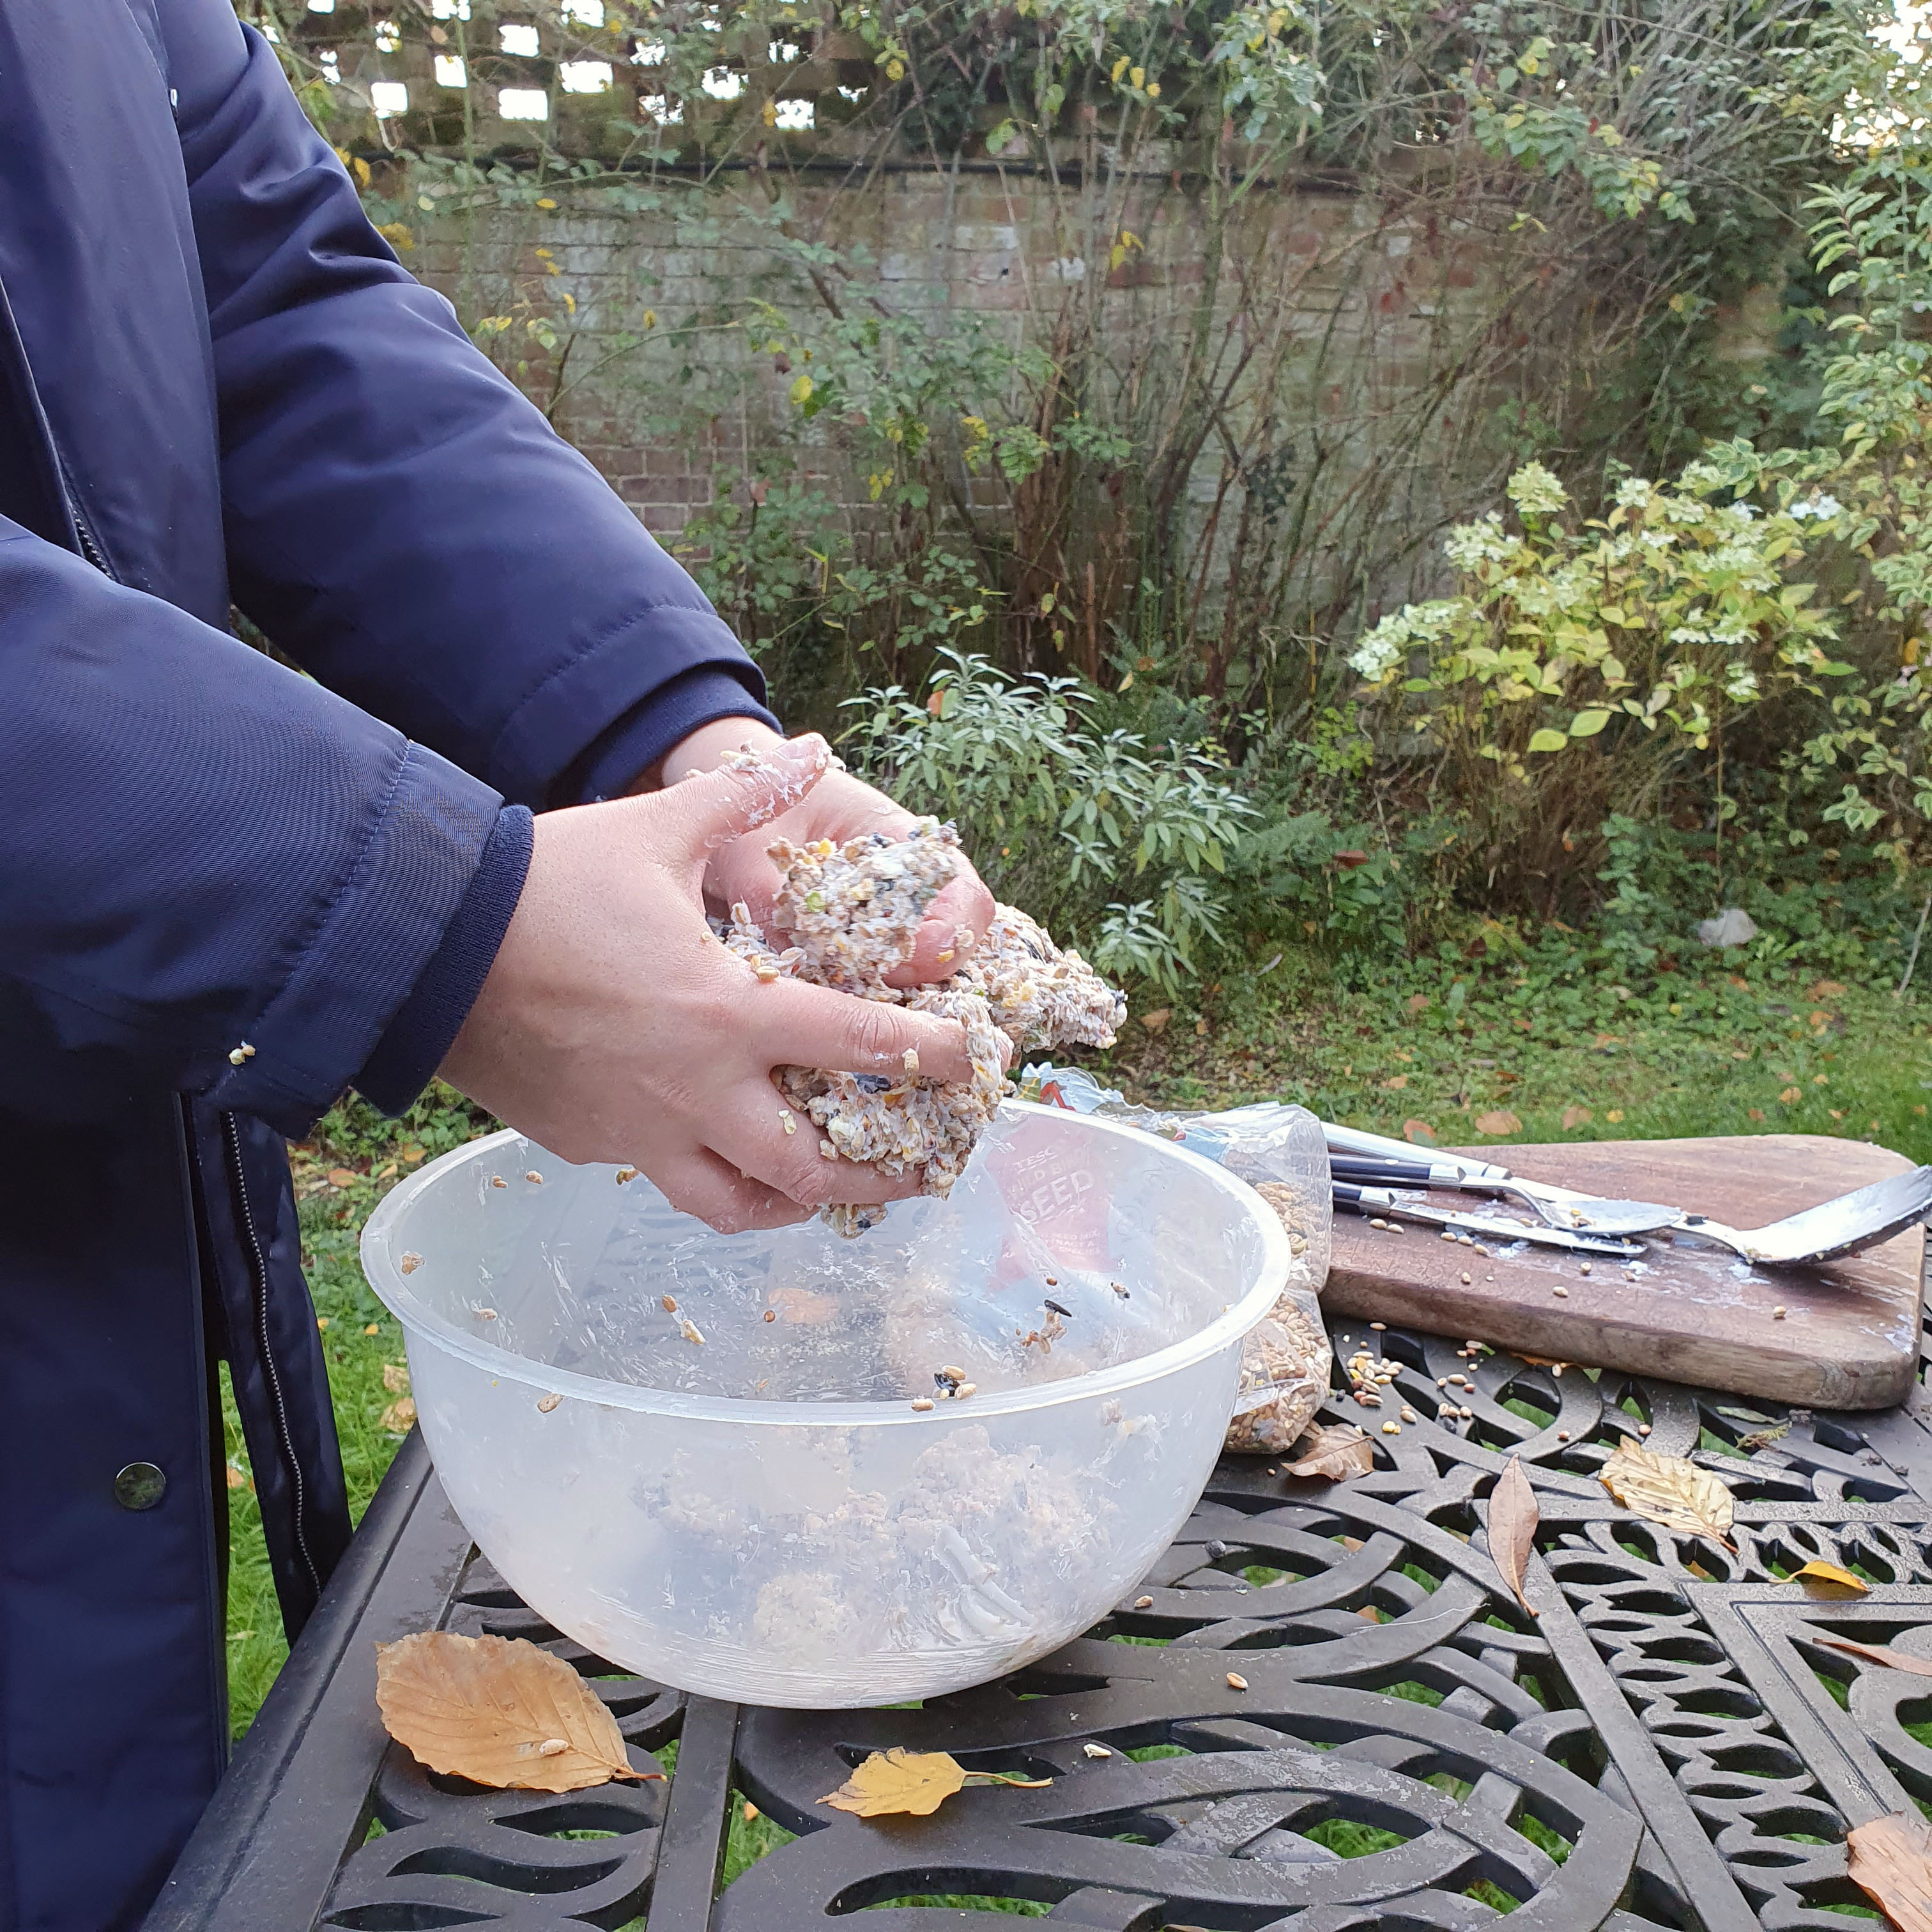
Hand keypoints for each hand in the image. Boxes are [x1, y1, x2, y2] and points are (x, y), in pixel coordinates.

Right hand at [439, 735, 984, 1231]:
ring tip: (826, 1189)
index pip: (860, 1045)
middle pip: (812, 1166)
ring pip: (739, 1204)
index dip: (928, 1057)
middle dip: (880, 1177)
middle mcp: (698, 1090)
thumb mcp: (655, 830)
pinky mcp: (594, 1148)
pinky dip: (710, 1177)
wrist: (429, 949)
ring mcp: (643, 1132)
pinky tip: (724, 1152)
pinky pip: (667, 1181)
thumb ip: (744, 797)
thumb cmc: (550, 885)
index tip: (969, 1066)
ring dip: (794, 1202)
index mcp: (729, 1012)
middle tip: (921, 1172)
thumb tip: (811, 747)